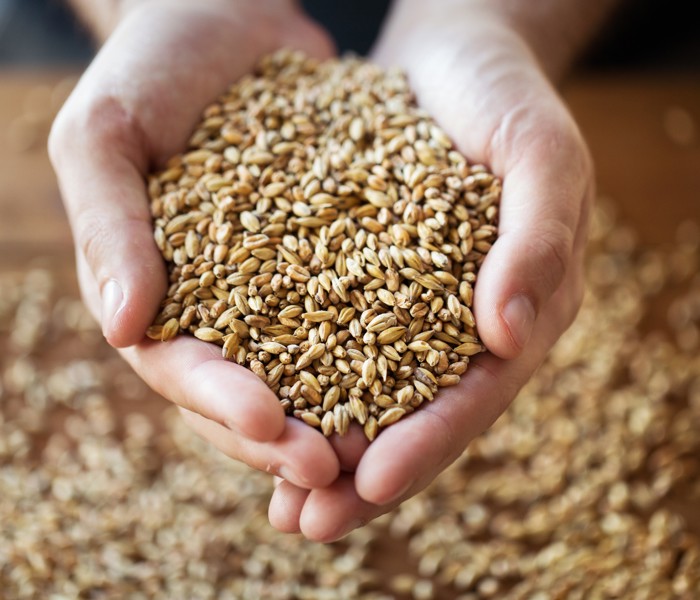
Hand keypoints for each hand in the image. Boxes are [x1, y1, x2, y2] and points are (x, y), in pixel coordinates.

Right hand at [49, 0, 341, 489]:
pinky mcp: (338, 255)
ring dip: (344, 417)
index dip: (222, 403)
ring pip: (313, 372)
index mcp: (161, 295)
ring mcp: (283, 287)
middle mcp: (225, 307)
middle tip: (336, 470)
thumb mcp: (106, 133)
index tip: (270, 424)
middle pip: (252, 390)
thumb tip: (127, 325)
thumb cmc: (150, 71)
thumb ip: (108, 224)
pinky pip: (364, 311)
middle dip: (287, 436)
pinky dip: (387, 350)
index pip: (185, 370)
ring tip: (382, 453)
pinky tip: (425, 375)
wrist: (224, 19)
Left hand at [267, 2, 592, 539]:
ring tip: (275, 505)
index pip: (477, 394)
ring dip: (321, 448)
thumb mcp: (541, 154)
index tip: (373, 482)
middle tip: (308, 525)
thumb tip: (511, 337)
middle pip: (415, 414)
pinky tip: (252, 413)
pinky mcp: (356, 280)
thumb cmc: (504, 98)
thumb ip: (538, 240)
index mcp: (519, 311)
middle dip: (364, 473)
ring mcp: (406, 307)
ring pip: (364, 394)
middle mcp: (461, 325)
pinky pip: (322, 339)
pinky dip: (293, 380)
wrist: (450, 58)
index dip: (430, 442)